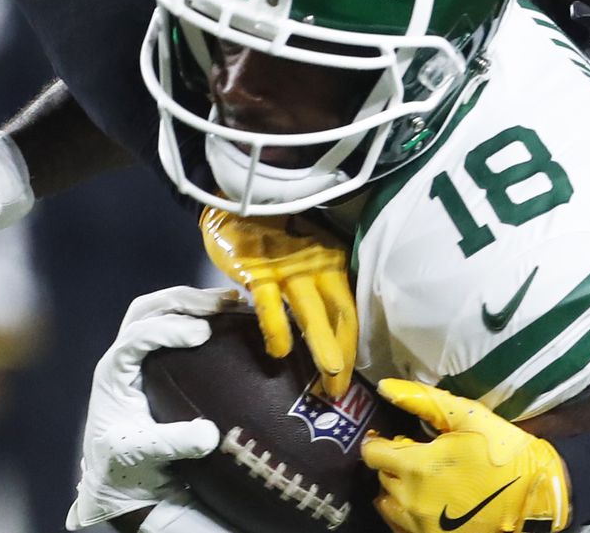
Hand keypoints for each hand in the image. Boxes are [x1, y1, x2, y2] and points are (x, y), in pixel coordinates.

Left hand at [67, 286, 240, 529]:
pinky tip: (230, 318)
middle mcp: (125, 356)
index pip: (137, 335)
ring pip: (160, 308)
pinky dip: (202, 315)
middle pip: (147, 309)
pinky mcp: (159, 360)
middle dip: (184, 301)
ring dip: (194, 301)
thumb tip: (211, 434)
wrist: (120, 480)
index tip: (203, 333)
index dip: (169, 329)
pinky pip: (176, 323)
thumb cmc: (123, 467)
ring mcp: (140, 355)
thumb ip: (172, 444)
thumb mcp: (141, 456)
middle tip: (221, 303)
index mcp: (114, 373)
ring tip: (231, 302)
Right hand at [200, 206, 356, 397]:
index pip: (348, 309)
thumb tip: (326, 327)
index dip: (351, 345)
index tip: (350, 378)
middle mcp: (317, 265)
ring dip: (322, 342)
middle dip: (343, 352)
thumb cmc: (274, 233)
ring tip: (330, 373)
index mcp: (331, 262)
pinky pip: (269, 304)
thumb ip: (315, 284)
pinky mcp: (257, 271)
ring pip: (311, 310)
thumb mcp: (303, 253)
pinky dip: (277, 328)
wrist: (239, 200)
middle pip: (338, 313)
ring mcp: (287, 268)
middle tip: (341, 389)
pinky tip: (280, 352)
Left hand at [362, 380, 570, 532]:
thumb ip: (423, 400)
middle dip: (393, 464)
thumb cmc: (504, 454)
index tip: (397, 439)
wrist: (538, 501)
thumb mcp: (468, 416)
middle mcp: (410, 499)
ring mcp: (420, 526)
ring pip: (388, 505)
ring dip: (396, 491)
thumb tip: (386, 387)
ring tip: (420, 482)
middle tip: (416, 457)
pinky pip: (402, 528)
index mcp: (416, 465)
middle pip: (381, 477)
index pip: (372, 453)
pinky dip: (407, 515)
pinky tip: (428, 505)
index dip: (381, 442)